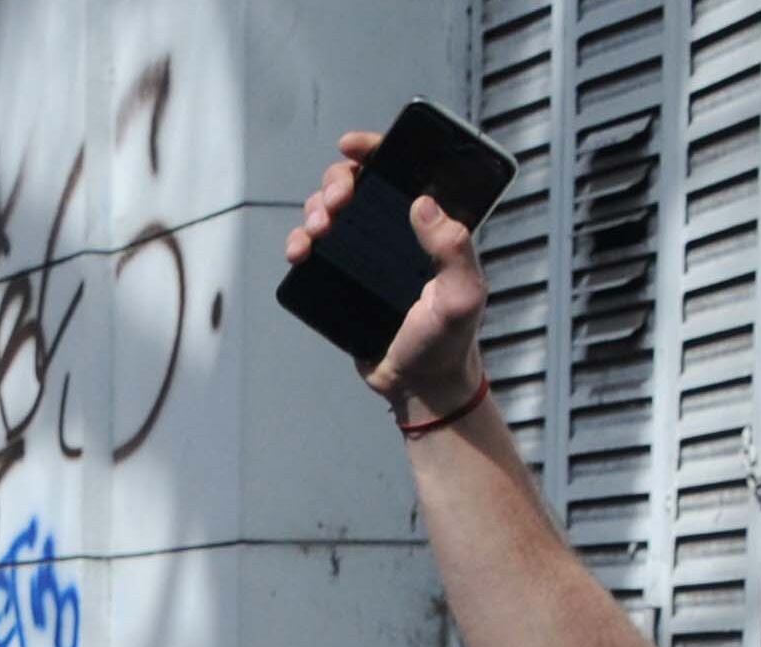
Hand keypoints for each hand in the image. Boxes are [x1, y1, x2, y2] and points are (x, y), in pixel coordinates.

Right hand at [287, 131, 491, 420]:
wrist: (417, 386)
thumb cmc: (448, 341)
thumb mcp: (462, 295)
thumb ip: (453, 250)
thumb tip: (424, 203)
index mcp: (428, 226)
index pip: (400, 172)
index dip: (374, 150)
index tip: (350, 146)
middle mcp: (395, 232)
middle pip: (356, 184)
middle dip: (336, 183)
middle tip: (335, 204)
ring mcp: (365, 254)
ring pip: (329, 212)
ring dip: (314, 210)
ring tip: (317, 231)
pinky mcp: (341, 278)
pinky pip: (312, 248)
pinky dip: (298, 241)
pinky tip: (299, 252)